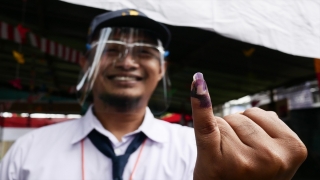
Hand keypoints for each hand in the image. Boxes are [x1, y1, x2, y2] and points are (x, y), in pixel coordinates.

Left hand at [191, 72, 306, 179]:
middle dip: (233, 133)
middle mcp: (271, 157)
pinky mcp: (214, 160)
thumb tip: (261, 111)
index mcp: (293, 150)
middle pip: (239, 117)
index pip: (258, 114)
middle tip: (236, 161)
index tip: (252, 153)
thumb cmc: (250, 175)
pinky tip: (197, 84)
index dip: (249, 129)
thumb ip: (272, 130)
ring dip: (219, 138)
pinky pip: (205, 125)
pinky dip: (200, 103)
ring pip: (221, 122)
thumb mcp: (274, 156)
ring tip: (226, 163)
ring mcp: (242, 160)